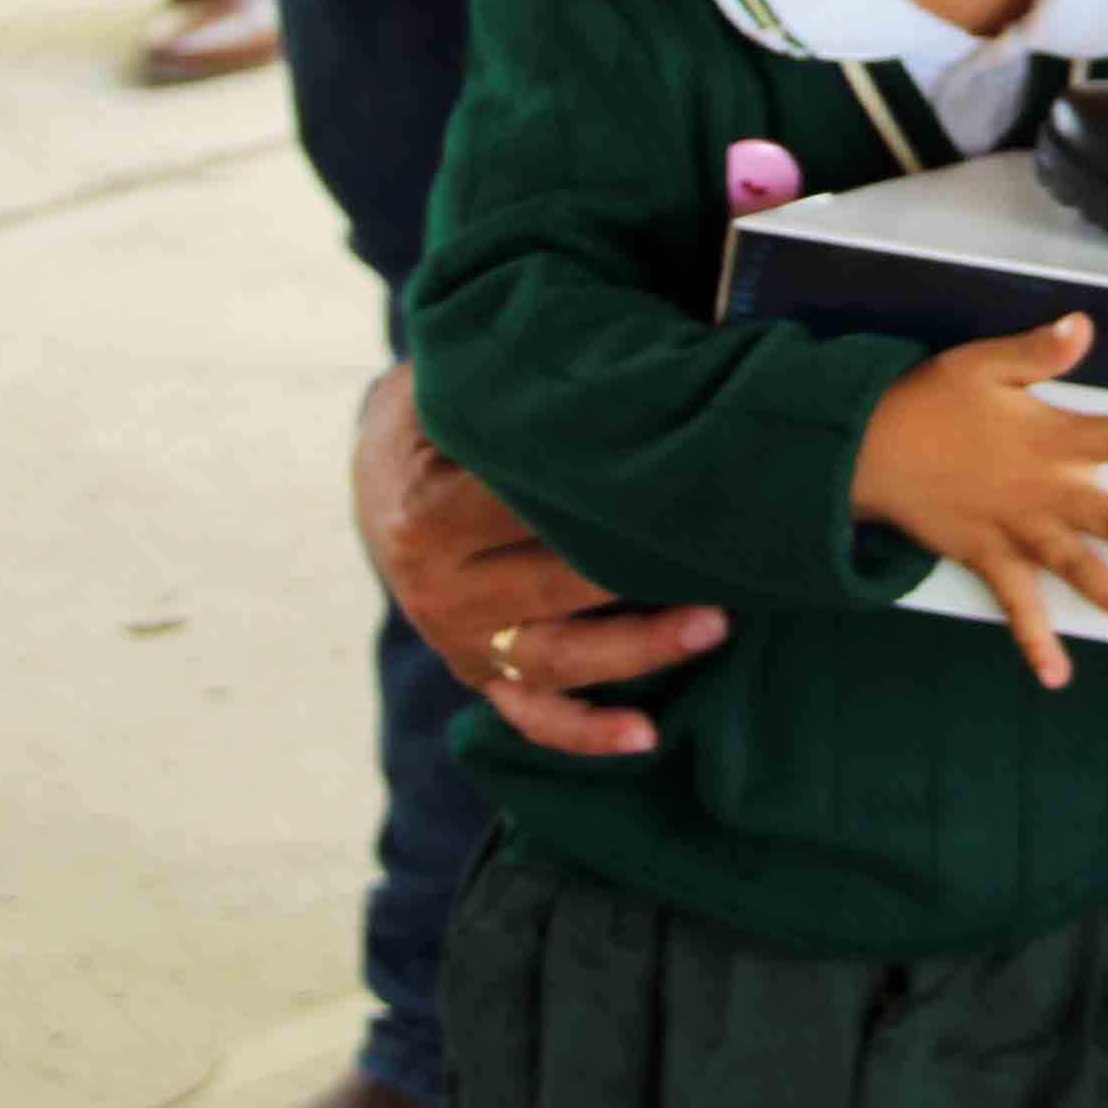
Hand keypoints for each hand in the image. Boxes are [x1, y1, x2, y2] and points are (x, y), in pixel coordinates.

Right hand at [350, 363, 722, 757]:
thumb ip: (507, 391)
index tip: (684, 469)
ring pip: (557, 660)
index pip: (529, 507)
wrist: (380, 473)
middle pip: (555, 586)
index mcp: (427, 513)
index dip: (607, 487)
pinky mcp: (480, 672)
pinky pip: (534, 716)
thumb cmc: (438, 412)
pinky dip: (587, 734)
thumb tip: (601, 370)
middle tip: (727, 543)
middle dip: (642, 564)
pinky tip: (647, 738)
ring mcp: (459, 640)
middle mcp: (437, 589)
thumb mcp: (450, 384)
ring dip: (640, 648)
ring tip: (715, 625)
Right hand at [849, 313, 1107, 690]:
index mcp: (1050, 438)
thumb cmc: (930, 400)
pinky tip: (1056, 675)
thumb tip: (1083, 324)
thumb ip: (1038, 351)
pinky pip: (1015, 605)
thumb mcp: (984, 363)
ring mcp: (1014, 529)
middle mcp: (1041, 490)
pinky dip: (1034, 640)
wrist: (868, 447)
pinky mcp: (985, 556)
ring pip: (1074, 566)